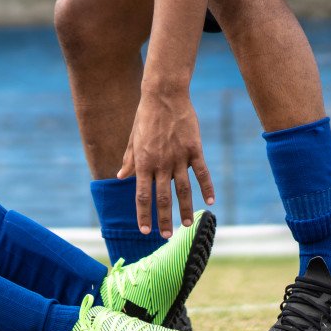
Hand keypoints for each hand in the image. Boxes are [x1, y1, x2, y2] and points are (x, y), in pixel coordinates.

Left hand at [117, 91, 215, 236]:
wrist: (164, 94)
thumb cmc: (146, 115)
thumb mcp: (133, 138)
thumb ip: (129, 160)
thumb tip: (120, 177)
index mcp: (143, 162)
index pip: (142, 195)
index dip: (143, 214)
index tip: (145, 230)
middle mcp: (160, 163)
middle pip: (162, 198)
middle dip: (164, 219)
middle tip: (167, 236)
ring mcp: (178, 157)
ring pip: (183, 190)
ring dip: (185, 209)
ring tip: (188, 225)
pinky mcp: (194, 149)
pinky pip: (201, 172)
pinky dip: (206, 187)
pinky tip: (210, 200)